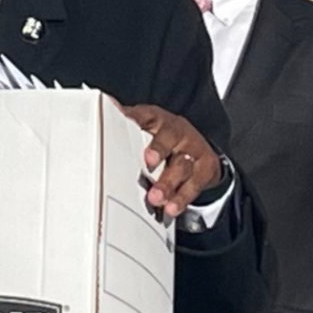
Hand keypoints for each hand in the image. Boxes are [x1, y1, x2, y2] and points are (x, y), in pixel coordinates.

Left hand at [119, 103, 221, 218]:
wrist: (198, 151)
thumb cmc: (163, 139)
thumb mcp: (146, 128)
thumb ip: (127, 122)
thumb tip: (107, 105)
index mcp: (158, 119)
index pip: (147, 114)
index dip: (138, 119)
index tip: (127, 122)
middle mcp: (178, 131)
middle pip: (170, 137)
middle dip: (159, 149)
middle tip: (148, 162)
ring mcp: (194, 149)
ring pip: (182, 165)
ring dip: (169, 183)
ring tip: (156, 198)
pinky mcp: (205, 168)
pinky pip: (194, 184)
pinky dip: (182, 198)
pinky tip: (171, 208)